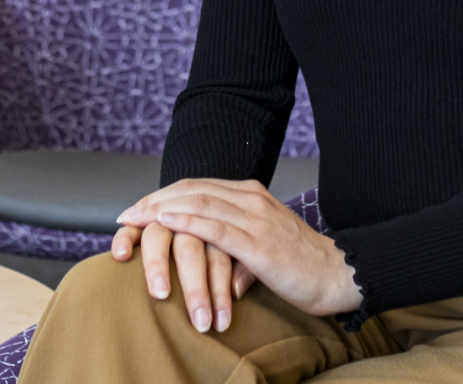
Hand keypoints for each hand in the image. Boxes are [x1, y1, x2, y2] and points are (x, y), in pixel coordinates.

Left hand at [118, 178, 362, 317]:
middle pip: (191, 190)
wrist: (337, 275)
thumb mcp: (261, 247)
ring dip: (161, 209)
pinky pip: (215, 227)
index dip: (164, 195)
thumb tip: (218, 266)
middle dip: (154, 200)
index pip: (197, 187)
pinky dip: (186, 221)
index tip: (137, 208)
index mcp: (250, 195)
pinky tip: (165, 222)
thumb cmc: (299, 266)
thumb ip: (237, 246)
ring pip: (198, 203)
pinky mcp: (258, 241)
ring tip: (135, 219)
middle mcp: (251, 198)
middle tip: (126, 215)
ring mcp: (255, 217)